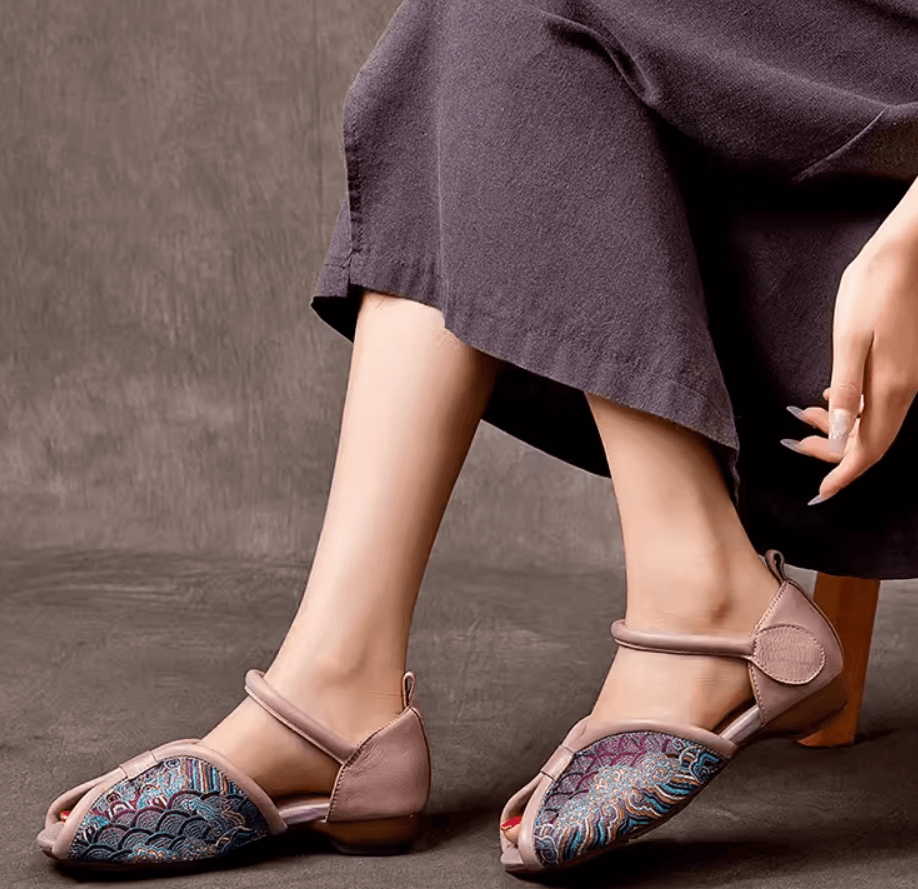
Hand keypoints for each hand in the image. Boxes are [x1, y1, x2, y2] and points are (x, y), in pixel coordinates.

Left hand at [781, 237, 917, 503]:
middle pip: (869, 441)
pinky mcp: (900, 366)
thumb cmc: (872, 290)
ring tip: (802, 420)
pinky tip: (826, 398)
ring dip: (837, 429)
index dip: (843, 475)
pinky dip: (848, 410)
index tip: (820, 494)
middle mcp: (903, 390)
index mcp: (890, 389)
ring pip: (871, 422)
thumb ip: (845, 392)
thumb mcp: (849, 341)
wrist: (903, 253)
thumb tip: (840, 437)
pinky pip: (876, 402)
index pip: (867, 450)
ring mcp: (905, 378)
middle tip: (794, 445)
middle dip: (832, 452)